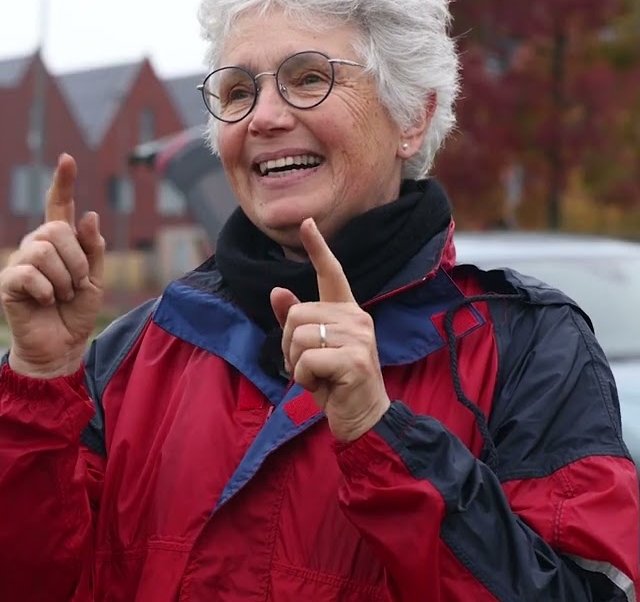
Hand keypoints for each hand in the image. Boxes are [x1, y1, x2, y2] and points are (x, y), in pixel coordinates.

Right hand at [0, 153, 104, 378]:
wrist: (60, 347)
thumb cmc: (75, 314)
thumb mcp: (95, 281)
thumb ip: (93, 250)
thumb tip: (88, 215)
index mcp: (59, 243)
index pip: (59, 205)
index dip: (63, 182)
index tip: (67, 158)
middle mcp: (36, 246)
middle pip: (56, 230)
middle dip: (76, 261)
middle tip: (75, 287)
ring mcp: (19, 262)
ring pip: (43, 251)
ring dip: (62, 279)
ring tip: (60, 297)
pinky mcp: (7, 282)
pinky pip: (29, 273)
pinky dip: (46, 290)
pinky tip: (45, 302)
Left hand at [270, 218, 389, 442]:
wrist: (362, 418)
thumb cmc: (335, 382)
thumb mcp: (310, 349)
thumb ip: (295, 322)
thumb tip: (277, 291)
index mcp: (347, 311)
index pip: (331, 273)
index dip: (317, 247)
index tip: (306, 222)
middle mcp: (356, 318)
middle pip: (296, 314)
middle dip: (288, 344)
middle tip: (307, 365)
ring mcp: (358, 338)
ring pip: (298, 337)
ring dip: (296, 364)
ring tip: (317, 376)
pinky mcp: (354, 361)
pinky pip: (306, 361)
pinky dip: (304, 379)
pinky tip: (322, 386)